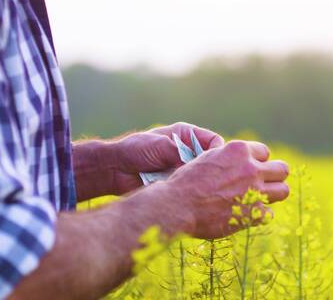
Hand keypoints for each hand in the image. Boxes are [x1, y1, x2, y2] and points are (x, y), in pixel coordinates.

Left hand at [110, 122, 224, 193]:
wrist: (115, 169)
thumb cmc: (135, 150)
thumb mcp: (159, 146)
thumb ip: (179, 152)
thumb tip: (196, 165)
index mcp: (187, 135)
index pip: (213, 141)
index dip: (217, 151)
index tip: (215, 162)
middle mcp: (188, 151)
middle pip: (211, 160)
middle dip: (212, 169)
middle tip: (209, 178)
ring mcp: (184, 168)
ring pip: (202, 176)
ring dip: (201, 182)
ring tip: (197, 188)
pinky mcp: (178, 183)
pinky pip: (192, 188)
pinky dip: (192, 192)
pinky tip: (190, 196)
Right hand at [157, 140, 289, 238]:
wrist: (177, 205)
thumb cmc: (185, 182)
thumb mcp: (206, 158)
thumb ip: (225, 157)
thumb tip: (232, 160)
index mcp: (238, 150)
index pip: (264, 152)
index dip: (257, 162)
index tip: (248, 170)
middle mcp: (251, 168)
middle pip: (282, 169)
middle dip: (274, 176)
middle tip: (262, 185)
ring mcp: (255, 190)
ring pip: (283, 190)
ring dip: (273, 195)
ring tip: (259, 200)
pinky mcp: (253, 213)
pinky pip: (269, 214)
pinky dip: (258, 216)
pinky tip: (245, 216)